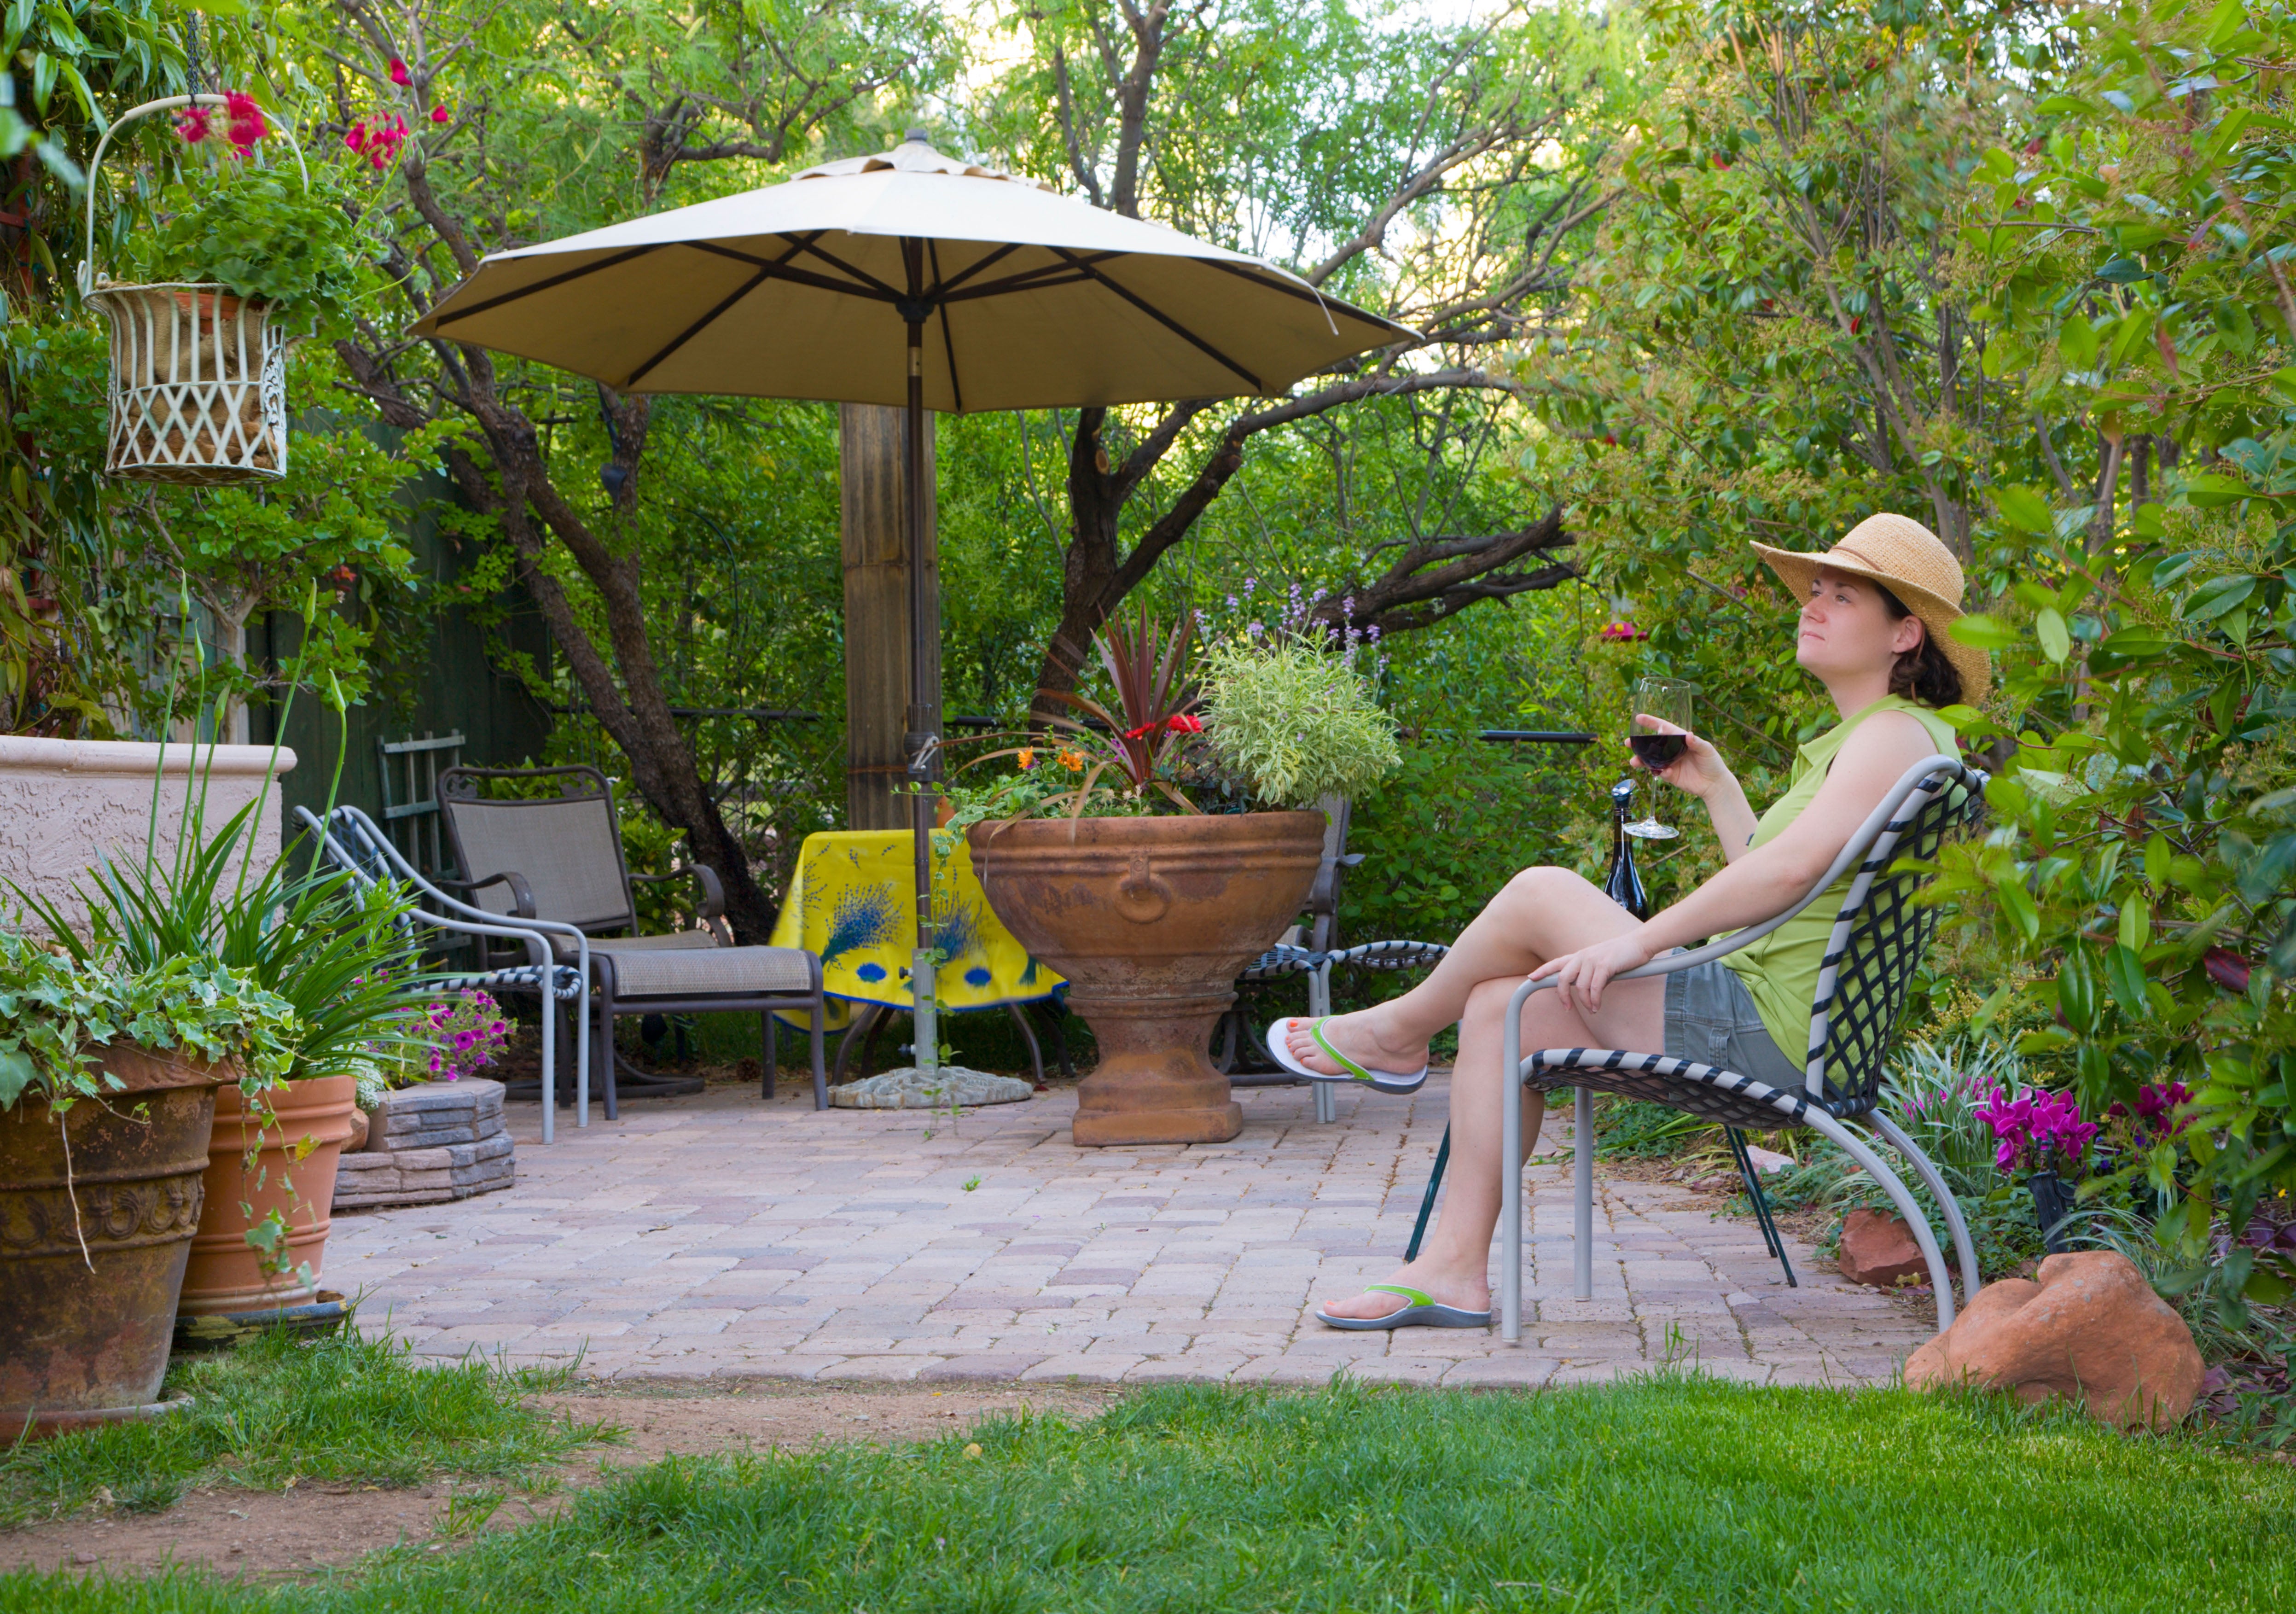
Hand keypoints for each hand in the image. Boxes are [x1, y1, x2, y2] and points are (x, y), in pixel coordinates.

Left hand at [1530, 930, 1654, 1015]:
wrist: (1638, 944)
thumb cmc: (1619, 955)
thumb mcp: (1599, 964)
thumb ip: (1589, 975)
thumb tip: (1585, 991)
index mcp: (1579, 956)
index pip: (1556, 963)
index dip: (1542, 971)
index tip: (1531, 978)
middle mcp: (1582, 956)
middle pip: (1562, 978)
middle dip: (1562, 996)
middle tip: (1567, 1009)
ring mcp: (1592, 960)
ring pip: (1580, 986)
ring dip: (1585, 1002)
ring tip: (1592, 1009)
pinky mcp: (1604, 965)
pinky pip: (1594, 988)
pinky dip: (1595, 1000)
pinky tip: (1597, 1006)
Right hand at [1628, 717, 1729, 799]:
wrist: (1715, 784)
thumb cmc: (1712, 763)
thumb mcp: (1707, 750)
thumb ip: (1697, 743)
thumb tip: (1688, 735)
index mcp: (1680, 740)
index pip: (1664, 728)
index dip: (1651, 723)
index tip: (1639, 718)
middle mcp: (1672, 751)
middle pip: (1652, 745)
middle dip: (1638, 744)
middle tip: (1627, 743)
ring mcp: (1670, 763)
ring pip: (1651, 760)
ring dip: (1641, 760)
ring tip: (1634, 762)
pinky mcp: (1670, 775)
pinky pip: (1660, 772)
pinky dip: (1660, 772)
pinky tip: (1665, 772)